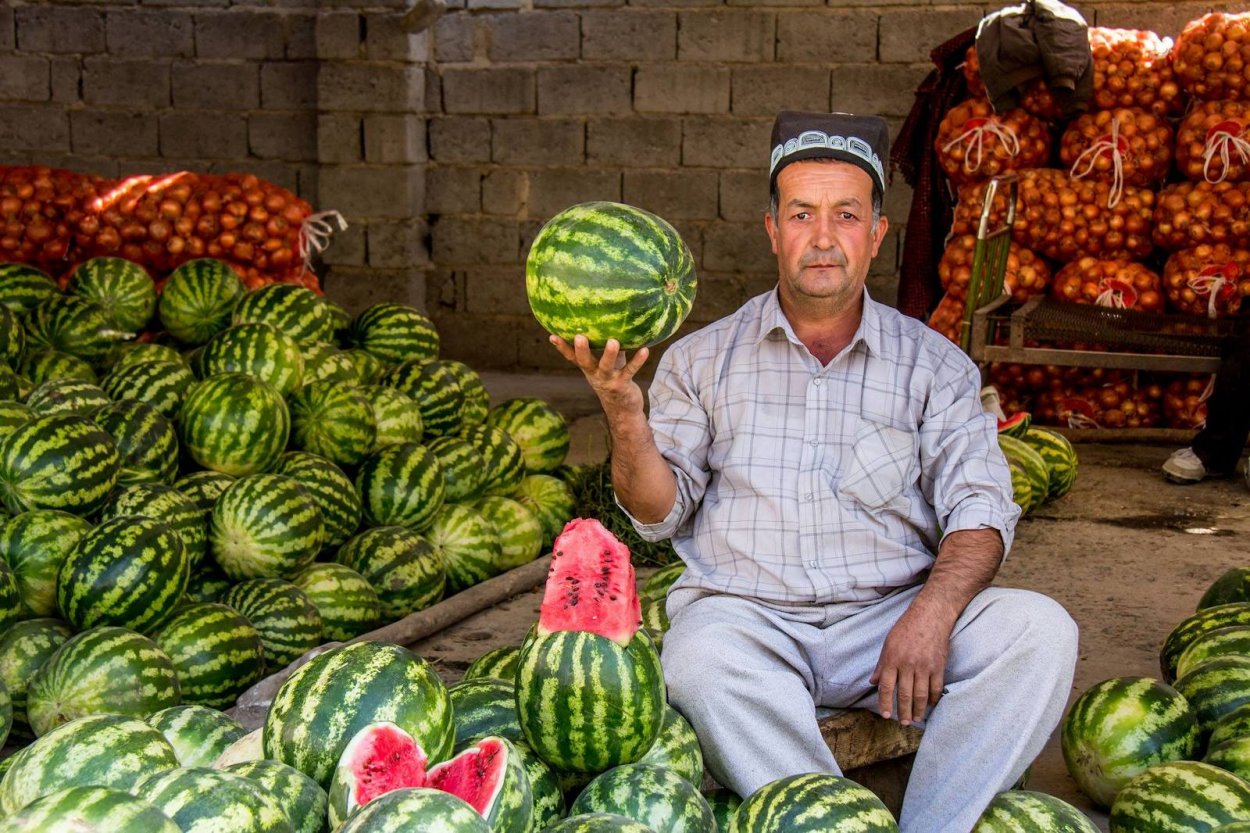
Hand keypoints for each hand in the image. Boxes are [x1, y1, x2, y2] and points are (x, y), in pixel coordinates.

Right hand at [549, 334, 649, 416]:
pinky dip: (637, 361)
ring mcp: (608, 381)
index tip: (552, 336)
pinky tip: (645, 350)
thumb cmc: (614, 379)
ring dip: (609, 354)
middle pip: (584, 362)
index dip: (562, 348)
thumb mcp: (608, 363)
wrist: (623, 410)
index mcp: (588, 369)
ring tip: (613, 341)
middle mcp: (595, 375)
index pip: (572, 357)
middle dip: (581, 350)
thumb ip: (607, 346)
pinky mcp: (622, 385)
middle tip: (579, 336)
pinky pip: (630, 371)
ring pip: (606, 367)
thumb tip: (612, 322)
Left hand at [869, 602, 953, 726]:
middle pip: (905, 694)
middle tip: (903, 723)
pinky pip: (936, 688)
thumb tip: (873, 682)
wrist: (931, 615)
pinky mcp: (939, 666)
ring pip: (921, 695)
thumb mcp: (888, 643)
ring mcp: (925, 666)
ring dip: (919, 710)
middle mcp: (908, 664)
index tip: (886, 715)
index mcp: (893, 659)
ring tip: (916, 719)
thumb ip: (882, 665)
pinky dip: (933, 699)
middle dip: (903, 712)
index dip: (885, 703)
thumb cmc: (907, 628)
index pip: (887, 687)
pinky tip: (930, 705)